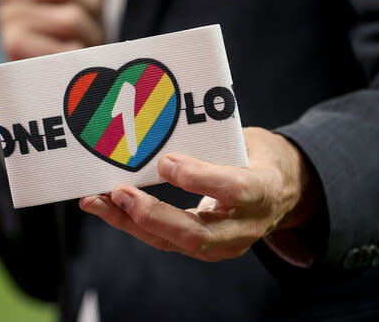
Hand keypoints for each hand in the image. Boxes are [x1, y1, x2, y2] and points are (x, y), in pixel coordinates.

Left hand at [80, 127, 321, 261]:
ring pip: (174, 243)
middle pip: (198, 234)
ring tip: (96, 201)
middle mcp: (246, 226)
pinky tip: (106, 207)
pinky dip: (132, 224)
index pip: (235, 189)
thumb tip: (162, 128)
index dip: (200, 178)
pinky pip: (165, 240)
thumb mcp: (248, 142)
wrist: (282, 192)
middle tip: (120, 192)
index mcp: (264, 190)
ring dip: (131, 223)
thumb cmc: (259, 157)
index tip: (166, 162)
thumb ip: (214, 144)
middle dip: (154, 215)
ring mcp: (225, 244)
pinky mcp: (205, 249)